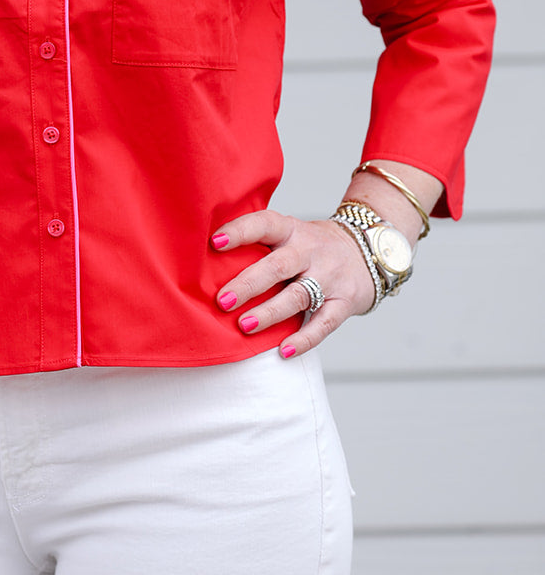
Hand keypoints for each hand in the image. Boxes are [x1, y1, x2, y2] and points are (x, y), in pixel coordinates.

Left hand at [210, 209, 376, 357]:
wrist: (368, 250)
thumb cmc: (311, 246)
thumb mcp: (289, 233)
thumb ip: (259, 244)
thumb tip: (206, 261)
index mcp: (291, 230)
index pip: (265, 224)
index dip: (240, 231)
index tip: (214, 242)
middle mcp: (310, 250)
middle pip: (277, 266)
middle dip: (249, 283)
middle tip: (222, 300)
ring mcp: (329, 277)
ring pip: (298, 295)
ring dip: (270, 312)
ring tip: (245, 325)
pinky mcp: (344, 302)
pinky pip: (324, 323)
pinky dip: (304, 339)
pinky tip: (283, 351)